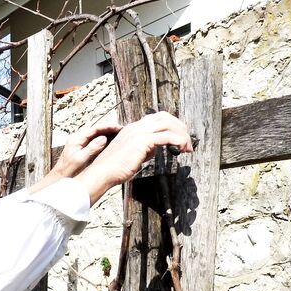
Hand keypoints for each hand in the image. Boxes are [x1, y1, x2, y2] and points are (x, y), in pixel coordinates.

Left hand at [50, 124, 118, 177]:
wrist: (59, 176)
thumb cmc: (67, 170)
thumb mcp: (81, 159)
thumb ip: (92, 148)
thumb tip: (103, 138)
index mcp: (76, 139)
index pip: (94, 128)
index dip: (107, 126)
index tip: (117, 127)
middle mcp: (77, 138)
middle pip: (95, 129)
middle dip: (108, 128)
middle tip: (120, 129)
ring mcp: (78, 142)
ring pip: (95, 134)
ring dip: (106, 132)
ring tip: (118, 133)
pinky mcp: (80, 147)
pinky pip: (93, 139)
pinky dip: (102, 138)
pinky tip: (110, 141)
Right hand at [77, 111, 192, 202]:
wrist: (102, 173)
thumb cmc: (114, 168)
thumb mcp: (132, 155)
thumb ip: (144, 149)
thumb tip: (156, 148)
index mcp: (132, 129)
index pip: (157, 118)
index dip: (171, 125)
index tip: (179, 137)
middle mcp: (136, 127)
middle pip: (165, 117)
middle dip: (180, 127)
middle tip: (188, 141)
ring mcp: (138, 133)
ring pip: (168, 124)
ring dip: (182, 134)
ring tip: (188, 147)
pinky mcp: (142, 141)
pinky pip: (167, 136)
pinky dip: (178, 141)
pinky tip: (182, 149)